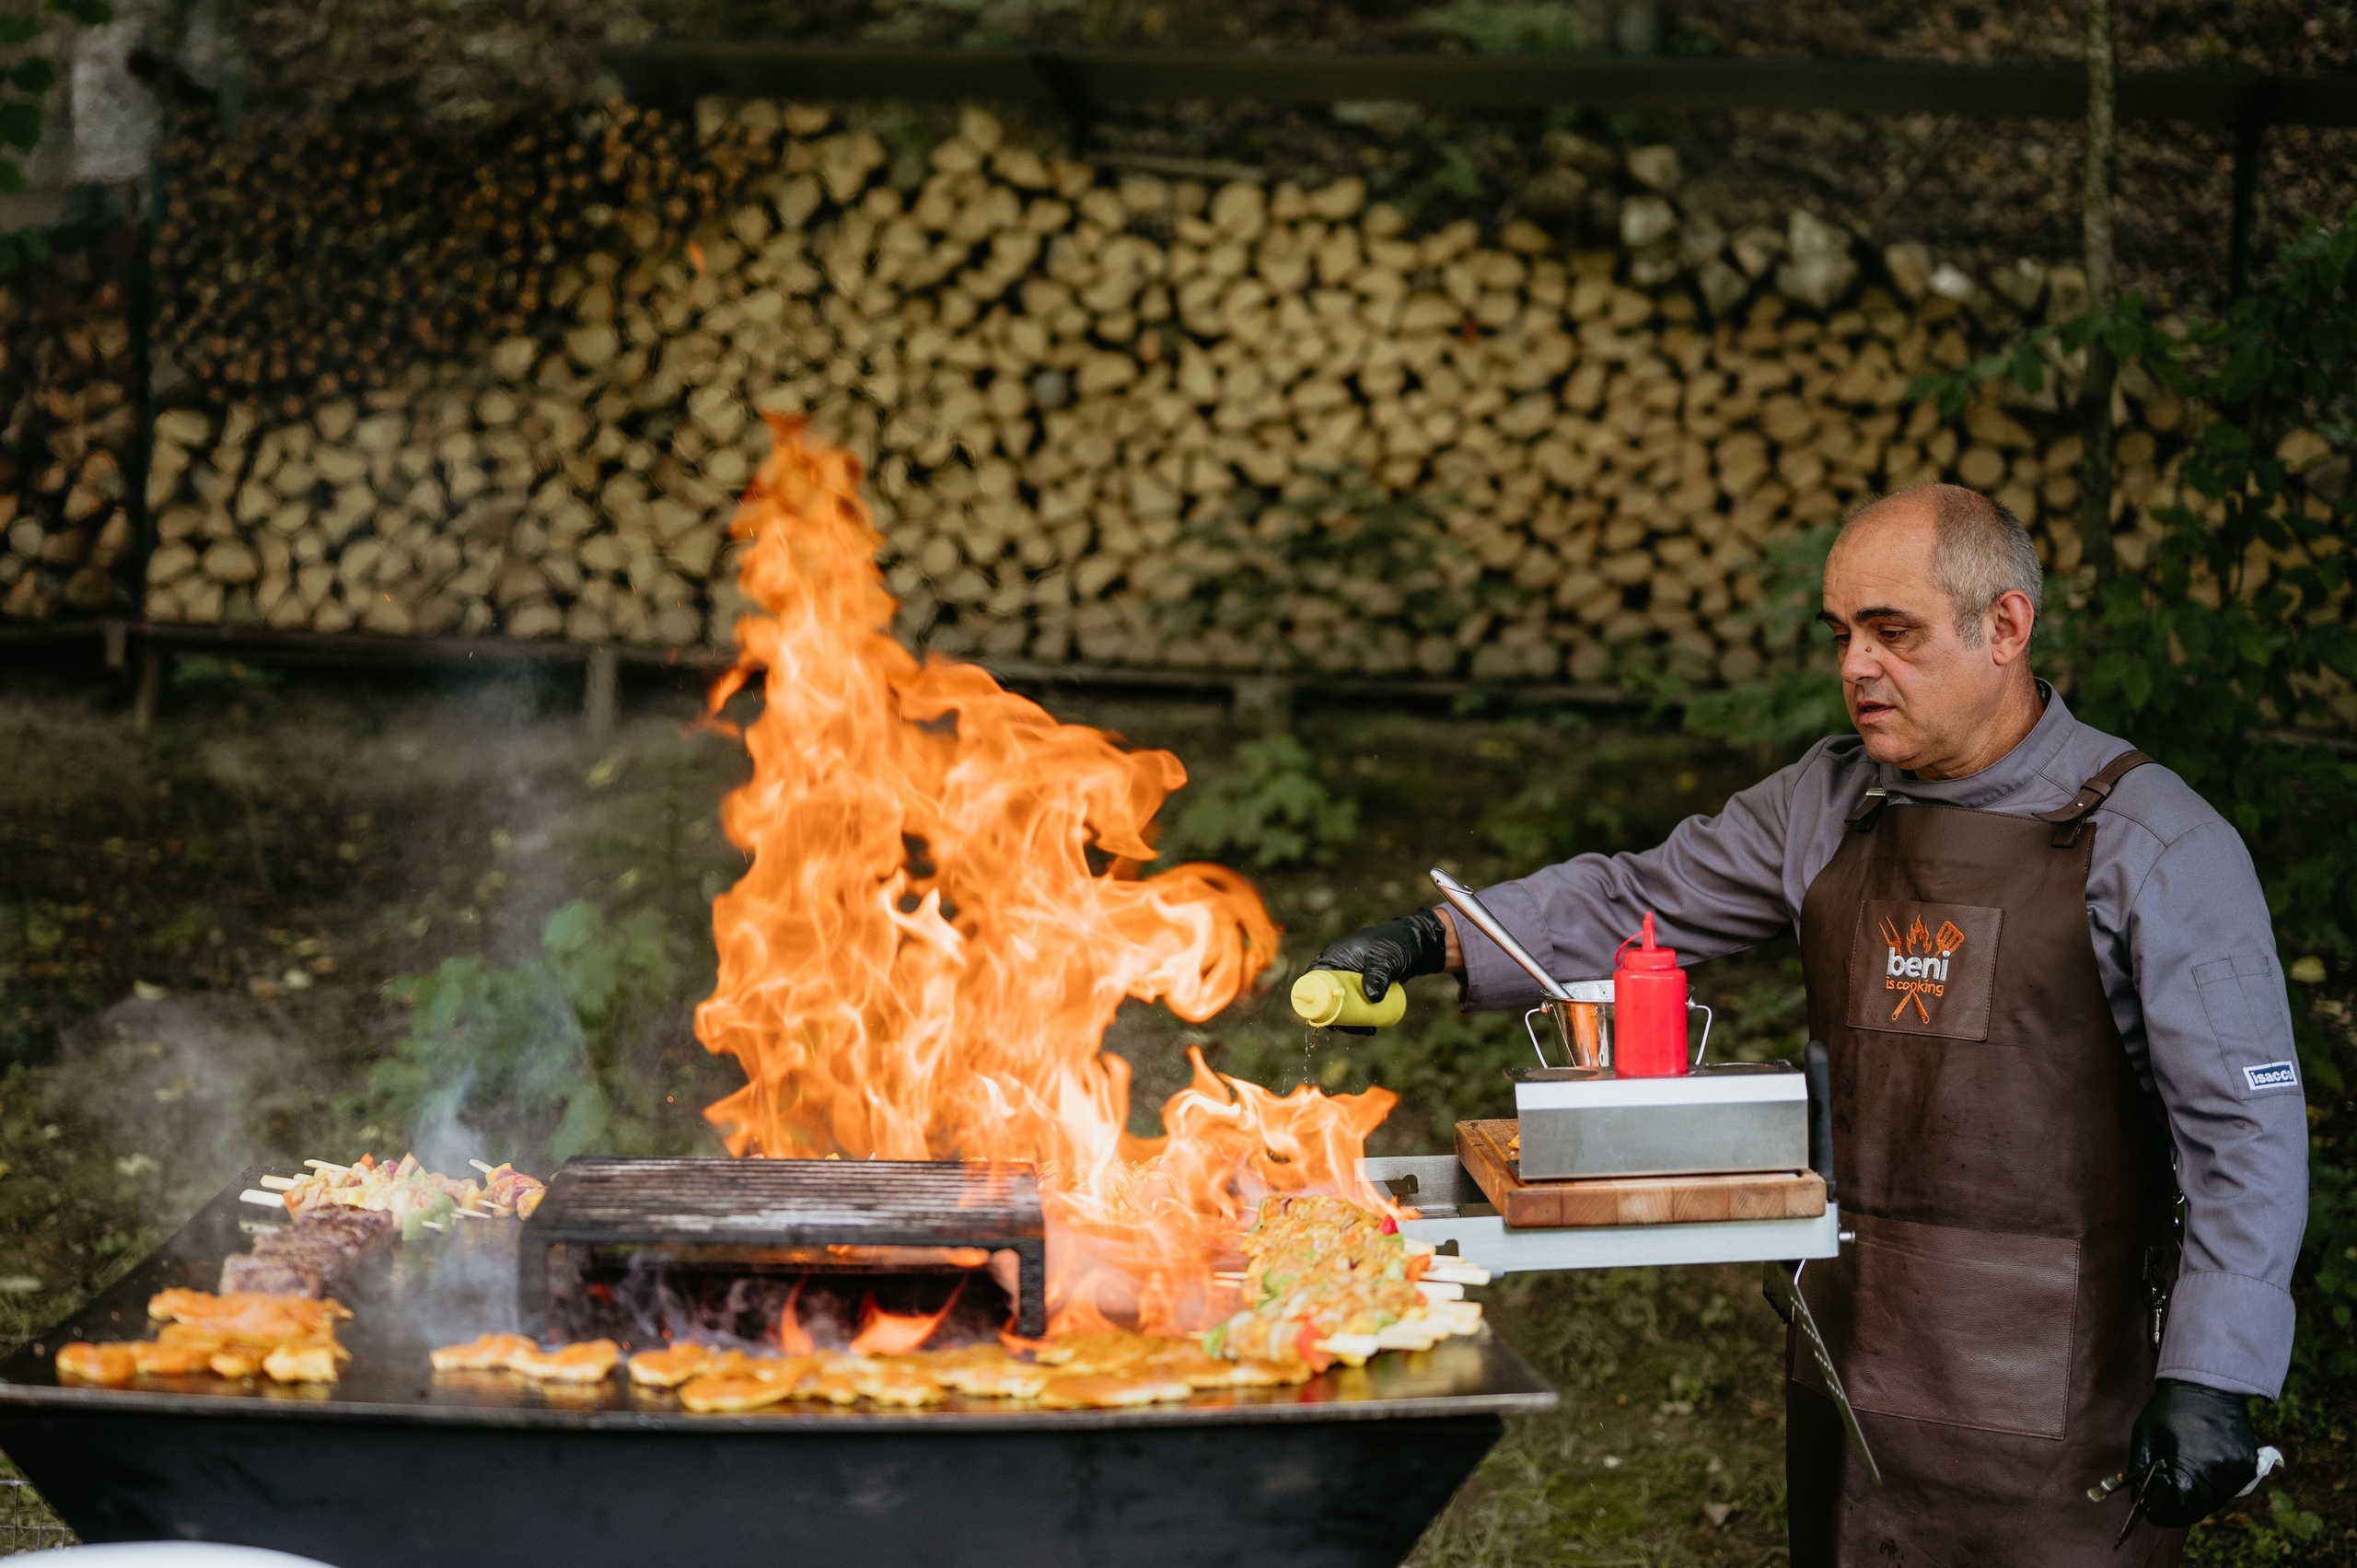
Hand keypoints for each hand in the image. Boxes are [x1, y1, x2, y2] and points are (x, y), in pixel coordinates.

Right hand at [1308, 910, 1448, 1034]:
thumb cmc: (1396, 944)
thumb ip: (1379, 976)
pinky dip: (1359, 1016)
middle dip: (1335, 1015)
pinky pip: (1354, 1004)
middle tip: (1349, 1029)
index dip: (1314, 998)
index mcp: (1334, 956)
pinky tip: (1371, 1027)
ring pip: (1341, 1003)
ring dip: (1349, 1019)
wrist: (1415, 944)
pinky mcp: (1361, 986)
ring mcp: (1350, 978)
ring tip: (1368, 1031)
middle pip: (1326, 995)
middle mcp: (1338, 967)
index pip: (1314, 978)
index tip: (1324, 1017)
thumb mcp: (1386, 960)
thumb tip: (1372, 998)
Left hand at [2128, 1379, 2258, 1527]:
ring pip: (2215, 1501)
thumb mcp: (2145, 1434)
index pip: (2177, 1509)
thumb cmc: (2170, 1407)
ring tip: (2180, 1485)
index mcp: (2189, 1468)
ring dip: (2197, 1499)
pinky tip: (2200, 1472)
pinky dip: (2214, 1487)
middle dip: (2178, 1510)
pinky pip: (2231, 1488)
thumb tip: (2137, 1499)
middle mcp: (2217, 1475)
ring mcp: (2237, 1472)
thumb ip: (2139, 1470)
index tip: (2150, 1514)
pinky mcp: (2248, 1465)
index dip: (2162, 1514)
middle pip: (2198, 1509)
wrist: (2208, 1384)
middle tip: (2163, 1504)